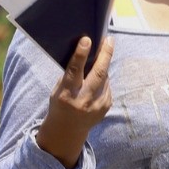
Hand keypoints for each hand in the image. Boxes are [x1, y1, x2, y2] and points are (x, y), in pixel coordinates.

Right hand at [35, 36, 113, 168]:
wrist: (67, 129)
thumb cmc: (61, 102)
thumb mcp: (59, 88)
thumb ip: (72, 74)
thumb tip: (88, 53)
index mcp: (66, 94)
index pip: (74, 71)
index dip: (81, 54)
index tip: (87, 39)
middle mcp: (83, 100)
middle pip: (98, 74)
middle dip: (105, 55)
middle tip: (109, 40)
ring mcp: (97, 106)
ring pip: (105, 78)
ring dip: (103, 68)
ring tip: (99, 60)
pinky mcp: (106, 107)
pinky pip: (107, 86)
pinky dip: (103, 80)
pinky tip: (96, 83)